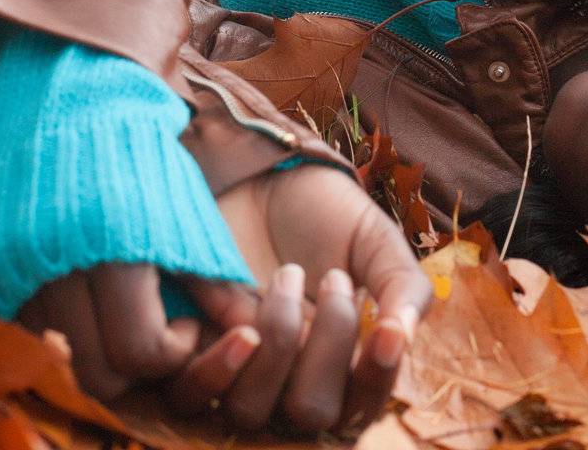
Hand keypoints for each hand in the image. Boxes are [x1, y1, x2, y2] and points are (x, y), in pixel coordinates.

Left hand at [19, 164, 429, 434]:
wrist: (256, 170)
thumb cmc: (319, 210)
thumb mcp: (373, 239)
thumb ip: (401, 285)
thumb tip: (403, 334)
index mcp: (338, 365)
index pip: (360, 409)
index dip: (376, 381)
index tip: (383, 331)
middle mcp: (285, 381)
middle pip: (308, 418)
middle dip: (327, 349)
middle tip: (334, 279)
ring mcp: (233, 371)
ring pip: (250, 412)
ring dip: (277, 345)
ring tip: (286, 276)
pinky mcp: (183, 352)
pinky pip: (191, 394)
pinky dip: (218, 364)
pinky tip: (242, 317)